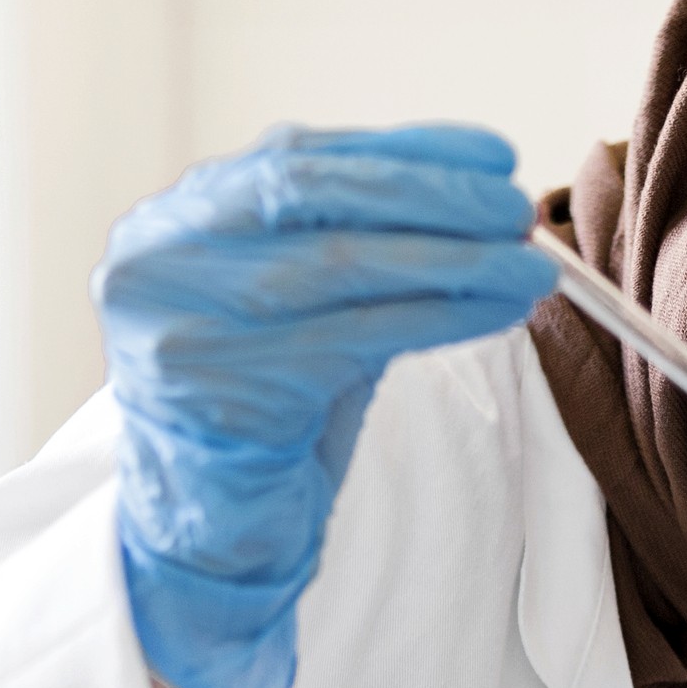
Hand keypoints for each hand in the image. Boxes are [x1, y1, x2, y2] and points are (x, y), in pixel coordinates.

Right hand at [96, 124, 554, 687]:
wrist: (213, 536)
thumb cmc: (272, 416)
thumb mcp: (311, 310)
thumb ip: (360, 247)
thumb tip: (483, 199)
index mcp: (174, 222)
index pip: (299, 158)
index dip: (404, 152)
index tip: (494, 156)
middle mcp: (157, 259)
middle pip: (312, 196)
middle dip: (430, 197)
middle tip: (520, 206)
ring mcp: (175, 323)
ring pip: (338, 266)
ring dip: (451, 260)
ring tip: (530, 266)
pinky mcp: (215, 391)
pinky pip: (351, 337)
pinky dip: (437, 317)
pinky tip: (496, 310)